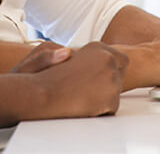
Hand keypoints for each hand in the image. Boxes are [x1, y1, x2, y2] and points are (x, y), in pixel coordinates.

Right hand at [0, 41, 128, 134]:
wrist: (38, 95)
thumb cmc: (40, 77)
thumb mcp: (49, 54)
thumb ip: (64, 52)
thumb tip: (67, 52)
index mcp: (98, 49)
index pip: (120, 58)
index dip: (109, 69)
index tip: (98, 75)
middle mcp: (108, 61)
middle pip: (121, 74)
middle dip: (108, 81)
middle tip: (89, 88)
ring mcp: (112, 80)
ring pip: (116, 92)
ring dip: (103, 96)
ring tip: (81, 97)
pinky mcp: (111, 100)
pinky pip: (111, 108)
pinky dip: (99, 110)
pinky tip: (82, 106)